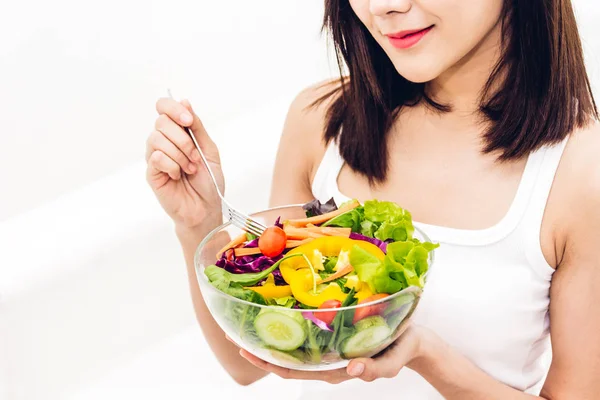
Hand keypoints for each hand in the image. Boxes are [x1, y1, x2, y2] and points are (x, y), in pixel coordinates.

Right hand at [146, 98, 224, 229]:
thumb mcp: (209, 150)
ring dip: (179, 154)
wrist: (205, 208)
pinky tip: (178, 175)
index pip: (164, 107)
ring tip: (190, 169)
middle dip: (183, 139)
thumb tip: (184, 102)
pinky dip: (172, 165)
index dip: (174, 109)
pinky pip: (156, 157)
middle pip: (161, 121)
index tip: (188, 121)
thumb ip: (197, 127)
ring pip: (157, 138)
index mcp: (178, 133)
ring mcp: (156, 156)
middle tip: (195, 156)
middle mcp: (164, 141)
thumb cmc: (209, 182)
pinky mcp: (151, 172)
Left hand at [238, 324, 436, 383]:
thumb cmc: (401, 350)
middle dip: (258, 346)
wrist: (413, 339)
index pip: (293, 370)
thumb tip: (353, 371)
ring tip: (247, 314)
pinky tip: (279, 304)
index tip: (244, 349)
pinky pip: (308, 326)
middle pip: (285, 356)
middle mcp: (325, 357)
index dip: (266, 362)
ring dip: (270, 330)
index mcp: (333, 368)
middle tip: (232, 329)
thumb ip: (375, 370)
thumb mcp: (392, 363)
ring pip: (293, 341)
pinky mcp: (334, 330)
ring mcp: (328, 344)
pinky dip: (291, 318)